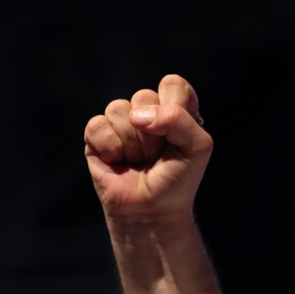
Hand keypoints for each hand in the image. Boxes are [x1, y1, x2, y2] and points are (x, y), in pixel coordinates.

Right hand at [84, 74, 212, 224]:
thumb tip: (137, 115)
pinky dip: (111, 148)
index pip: (172, 84)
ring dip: (133, 143)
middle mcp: (148, 111)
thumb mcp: (197, 147)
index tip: (179, 135)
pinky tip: (118, 161)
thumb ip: (179, 119)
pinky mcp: (97, 135)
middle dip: (154, 134)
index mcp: (175, 109)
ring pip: (119, 109)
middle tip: (158, 155)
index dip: (174, 106)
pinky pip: (98, 125)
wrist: (152, 210)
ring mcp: (121, 122)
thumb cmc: (178, 179)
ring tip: (139, 161)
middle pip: (144, 96)